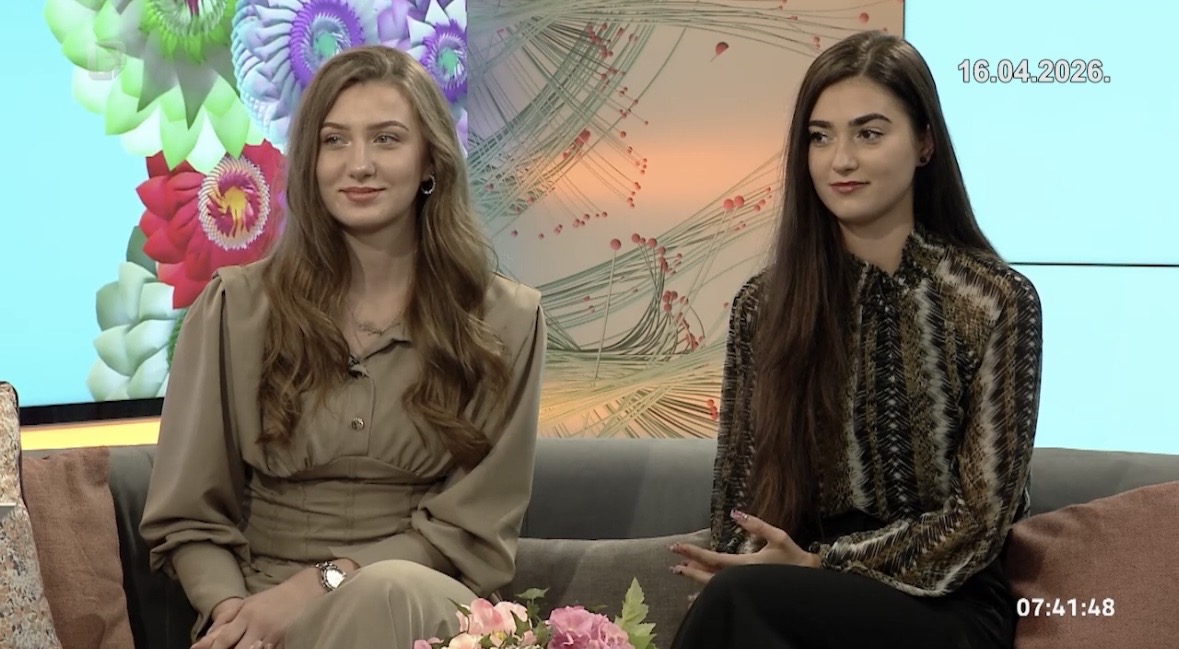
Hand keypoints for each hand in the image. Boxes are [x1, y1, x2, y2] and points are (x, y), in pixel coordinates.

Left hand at [191, 568, 324, 648]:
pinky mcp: (286, 640)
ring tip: (245, 648)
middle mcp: (258, 624)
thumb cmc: (275, 597)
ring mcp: (273, 634)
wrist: (306, 590)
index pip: (223, 638)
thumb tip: (205, 636)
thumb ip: (226, 617)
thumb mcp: (248, 602)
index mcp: (246, 614)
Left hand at [669, 509, 820, 584]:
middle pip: (708, 576)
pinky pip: (722, 595)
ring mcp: (743, 587)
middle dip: (689, 569)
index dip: (693, 552)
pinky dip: (706, 595)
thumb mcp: (778, 537)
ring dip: (695, 581)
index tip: (676, 547)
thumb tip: (736, 513)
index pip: (713, 558)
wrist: (809, 579)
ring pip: (713, 587)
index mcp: (746, 564)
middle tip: (673, 564)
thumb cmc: (793, 557)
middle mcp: (741, 578)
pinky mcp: (747, 592)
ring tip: (681, 574)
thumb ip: (757, 525)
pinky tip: (695, 599)